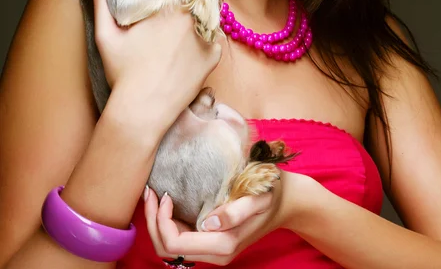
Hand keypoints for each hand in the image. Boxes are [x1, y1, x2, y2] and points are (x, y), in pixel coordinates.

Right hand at [90, 0, 221, 122]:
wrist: (143, 112)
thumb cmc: (122, 72)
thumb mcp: (105, 32)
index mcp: (168, 2)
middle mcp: (192, 14)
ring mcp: (206, 34)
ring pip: (209, 5)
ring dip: (199, 1)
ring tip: (182, 9)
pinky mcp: (214, 55)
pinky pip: (213, 33)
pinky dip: (202, 31)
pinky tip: (187, 39)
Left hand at [144, 170, 295, 265]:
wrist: (287, 201)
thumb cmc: (272, 192)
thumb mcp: (259, 196)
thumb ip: (237, 211)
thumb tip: (209, 223)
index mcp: (224, 244)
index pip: (175, 244)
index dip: (162, 221)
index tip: (165, 193)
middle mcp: (215, 252)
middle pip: (167, 249)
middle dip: (152, 221)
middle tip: (150, 191)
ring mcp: (212, 248)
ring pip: (170, 246)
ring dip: (157, 222)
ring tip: (153, 194)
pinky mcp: (211, 239)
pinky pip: (180, 238)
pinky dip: (167, 222)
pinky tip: (166, 201)